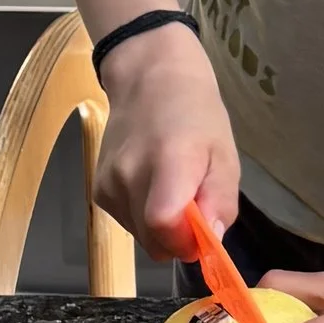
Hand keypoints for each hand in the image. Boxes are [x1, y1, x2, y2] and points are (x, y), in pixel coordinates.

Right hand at [92, 28, 240, 257]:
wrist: (149, 79)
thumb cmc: (196, 114)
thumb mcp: (224, 155)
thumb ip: (220, 201)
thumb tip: (210, 242)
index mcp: (167, 162)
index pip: (163, 225)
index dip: (187, 241)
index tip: (204, 232)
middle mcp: (129, 175)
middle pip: (153, 240)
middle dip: (179, 239)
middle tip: (195, 209)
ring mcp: (108, 183)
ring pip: (141, 236)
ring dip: (161, 228)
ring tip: (172, 188)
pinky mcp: (98, 190)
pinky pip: (126, 222)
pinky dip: (143, 217)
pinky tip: (151, 186)